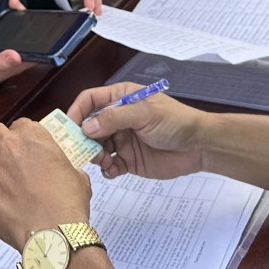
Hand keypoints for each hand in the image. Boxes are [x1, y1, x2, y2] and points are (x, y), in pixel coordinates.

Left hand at [0, 120, 91, 250]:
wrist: (53, 232)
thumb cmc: (67, 206)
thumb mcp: (78, 177)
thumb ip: (68, 167)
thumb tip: (68, 172)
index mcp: (34, 136)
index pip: (20, 124)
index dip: (20, 137)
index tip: (23, 149)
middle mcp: (8, 144)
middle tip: (4, 159)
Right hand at [68, 83, 209, 180]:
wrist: (199, 146)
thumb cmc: (175, 121)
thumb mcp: (144, 113)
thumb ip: (114, 118)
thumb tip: (87, 127)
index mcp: (121, 98)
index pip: (91, 100)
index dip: (78, 110)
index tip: (69, 125)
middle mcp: (118, 118)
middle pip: (89, 126)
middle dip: (82, 137)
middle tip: (79, 149)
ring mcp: (122, 140)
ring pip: (96, 147)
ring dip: (94, 154)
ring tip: (102, 160)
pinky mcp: (129, 160)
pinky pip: (110, 165)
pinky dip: (107, 169)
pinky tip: (112, 170)